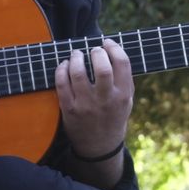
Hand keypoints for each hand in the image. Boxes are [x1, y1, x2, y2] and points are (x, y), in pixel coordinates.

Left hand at [55, 38, 133, 164]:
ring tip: (76, 54)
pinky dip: (62, 70)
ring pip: (78, 73)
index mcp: (123, 95)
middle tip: (93, 50)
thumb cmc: (113, 117)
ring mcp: (86, 105)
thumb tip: (112, 49)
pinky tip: (65, 66)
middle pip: (102, 68)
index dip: (114, 48)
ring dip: (76, 58)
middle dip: (96, 52)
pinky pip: (62, 84)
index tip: (107, 43)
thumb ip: (123, 79)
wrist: (99, 147)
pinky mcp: (69, 109)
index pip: (122, 64)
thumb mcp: (127, 101)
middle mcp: (106, 100)